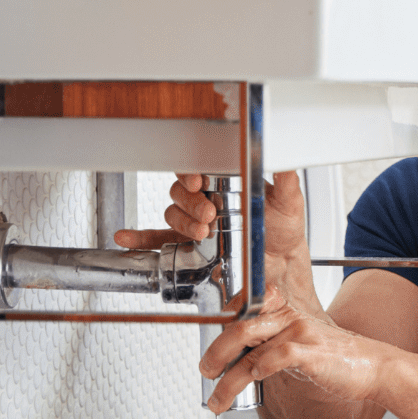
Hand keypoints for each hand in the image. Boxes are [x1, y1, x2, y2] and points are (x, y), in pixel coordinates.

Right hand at [114, 171, 309, 268]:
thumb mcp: (289, 201)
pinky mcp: (191, 244)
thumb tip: (282, 152)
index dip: (192, 172)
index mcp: (226, 181)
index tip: (199, 182)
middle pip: (182, 191)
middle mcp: (207, 198)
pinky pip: (159, 238)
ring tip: (202, 231)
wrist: (283, 266)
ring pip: (174, 213)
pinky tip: (127, 239)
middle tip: (209, 213)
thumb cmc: (284, 231)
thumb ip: (286, 177)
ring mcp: (197, 221)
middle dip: (192, 202)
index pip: (199, 167)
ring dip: (183, 221)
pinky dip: (141, 238)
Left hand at [199, 287, 392, 414]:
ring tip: (217, 397)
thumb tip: (242, 361)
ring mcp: (301, 334)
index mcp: (286, 314)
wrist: (376, 367)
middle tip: (205, 371)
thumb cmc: (340, 360)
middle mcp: (291, 319)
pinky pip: (276, 357)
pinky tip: (249, 384)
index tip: (208, 349)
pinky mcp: (312, 353)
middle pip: (239, 327)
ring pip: (250, 349)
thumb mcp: (302, 345)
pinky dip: (257, 370)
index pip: (244, 311)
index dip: (221, 325)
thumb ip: (273, 346)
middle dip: (215, 352)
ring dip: (227, 378)